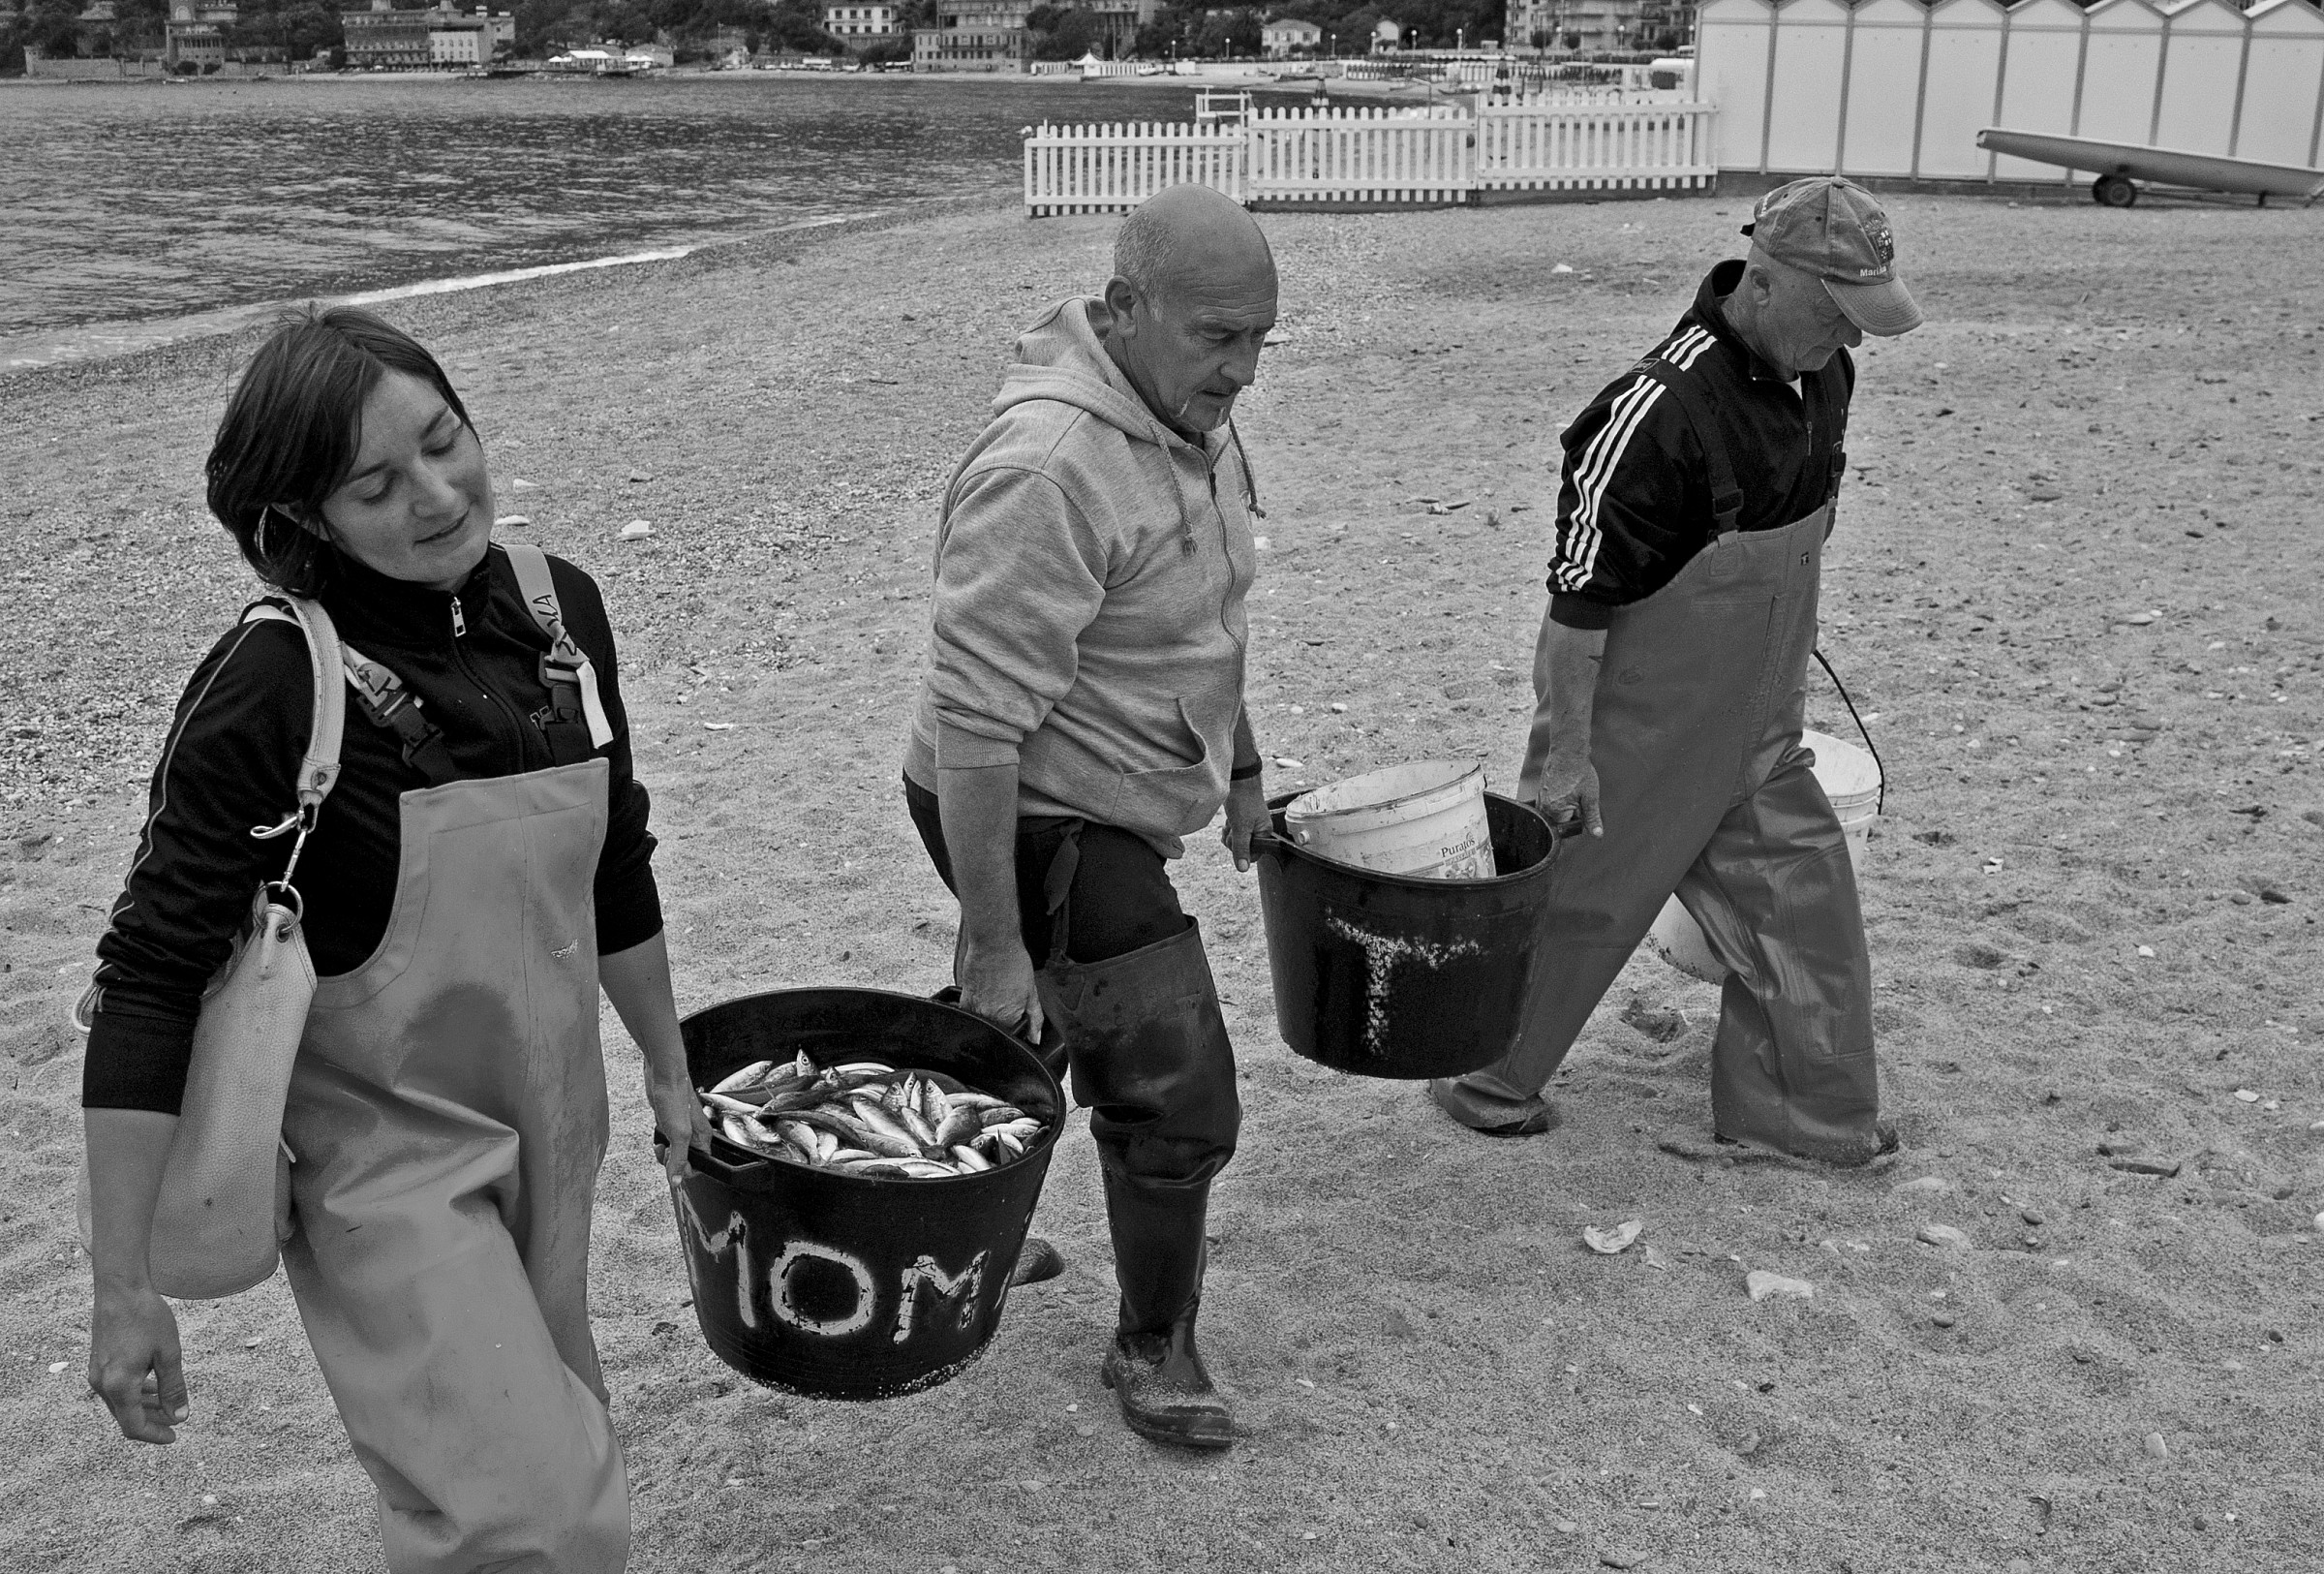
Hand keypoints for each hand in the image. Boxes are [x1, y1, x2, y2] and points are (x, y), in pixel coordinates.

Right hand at [89, 1281, 186, 1444]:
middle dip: (152, 1422)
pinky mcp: (98, 1364)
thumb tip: (180, 1416)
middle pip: (126, 1417)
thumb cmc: (147, 1318)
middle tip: (176, 1420)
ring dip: (144, 1407)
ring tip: (169, 1404)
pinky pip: (116, 1389)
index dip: (155, 1435)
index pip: (134, 1426)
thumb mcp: (169, 1354)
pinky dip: (135, 1393)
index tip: (174, 1435)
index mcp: (119, 1385)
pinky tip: (153, 1386)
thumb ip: (174, 1388)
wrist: (120, 1290)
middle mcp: (102, 1384)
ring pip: (121, 1404)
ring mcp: (97, 1374)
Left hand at [646, 1064, 712, 1183]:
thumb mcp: (678, 1135)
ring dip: (664, 1153)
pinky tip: (657, 1135)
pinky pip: (666, 1140)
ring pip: (674, 1151)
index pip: (700, 1165)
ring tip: (660, 1145)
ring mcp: (681, 1128)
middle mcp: (694, 1134)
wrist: (663, 1077)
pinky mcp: (669, 1122)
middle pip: (686, 1160)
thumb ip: (679, 1159)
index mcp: (703, 1138)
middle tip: (666, 1153)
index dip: (686, 1170)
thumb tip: (677, 1181)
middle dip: (672, 1162)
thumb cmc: (675, 1098)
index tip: (675, 1167)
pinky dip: (660, 1141)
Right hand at [960, 932, 1043, 1043]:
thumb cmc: (1013, 962)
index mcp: (1007, 1018)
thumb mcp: (1032, 992)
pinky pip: (971, 1012)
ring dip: (990, 1011)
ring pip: (984, 1021)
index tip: (1018, 1009)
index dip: (1017, 1023)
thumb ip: (1035, 1018)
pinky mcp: (963, 1000)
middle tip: (1008, 995)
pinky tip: (986, 989)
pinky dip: (978, 1005)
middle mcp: (988, 1017)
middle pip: (997, 1029)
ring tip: (997, 990)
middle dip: (1004, 1017)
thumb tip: (1035, 1038)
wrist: (993, 944)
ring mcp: (974, 1010)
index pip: (1013, 1035)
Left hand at [1222, 775, 1268, 872]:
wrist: (1238, 781)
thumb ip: (1242, 848)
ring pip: (1235, 842)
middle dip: (1234, 840)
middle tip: (1234, 827)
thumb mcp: (1241, 827)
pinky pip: (1231, 833)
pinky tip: (1229, 819)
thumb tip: (1243, 869)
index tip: (1238, 838)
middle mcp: (1258, 831)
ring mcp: (1249, 827)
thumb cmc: (1243, 800)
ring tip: (1232, 821)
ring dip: (1229, 833)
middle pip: (1242, 850)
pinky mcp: (1240, 822)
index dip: (1242, 851)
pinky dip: (1228, 828)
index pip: (1254, 855)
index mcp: (1265, 833)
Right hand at [1533, 753, 1602, 839]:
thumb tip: (1598, 834)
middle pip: (1557, 824)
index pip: (1563, 831)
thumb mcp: (1590, 797)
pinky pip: (1549, 805)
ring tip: (1573, 792)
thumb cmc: (1580, 772)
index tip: (1581, 817)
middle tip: (1579, 799)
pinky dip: (1559, 802)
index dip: (1575, 828)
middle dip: (1570, 818)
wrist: (1568, 750)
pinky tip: (1567, 790)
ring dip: (1565, 810)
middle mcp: (1544, 806)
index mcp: (1555, 810)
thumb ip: (1592, 818)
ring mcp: (1540, 798)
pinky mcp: (1540, 791)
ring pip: (1553, 814)